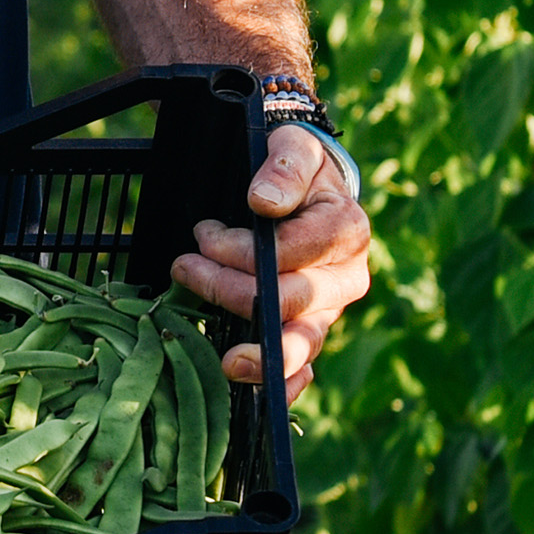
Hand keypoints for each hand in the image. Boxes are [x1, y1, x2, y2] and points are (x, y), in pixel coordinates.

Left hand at [175, 125, 372, 398]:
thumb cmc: (296, 168)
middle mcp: (346, 278)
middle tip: (186, 266)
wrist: (307, 192)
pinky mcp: (311, 332)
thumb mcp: (293, 147)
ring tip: (222, 353)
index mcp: (347, 231)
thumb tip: (264, 204)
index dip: (243, 250)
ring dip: (254, 346)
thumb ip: (284, 166)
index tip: (203, 233)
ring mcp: (329, 310)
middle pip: (291, 299)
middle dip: (231, 288)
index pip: (294, 252)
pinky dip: (283, 385)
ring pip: (299, 341)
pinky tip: (254, 387)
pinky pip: (304, 370)